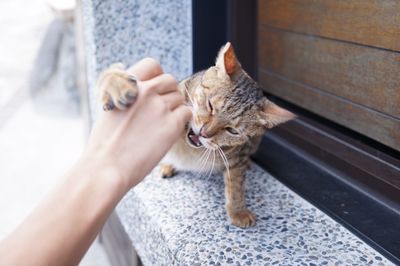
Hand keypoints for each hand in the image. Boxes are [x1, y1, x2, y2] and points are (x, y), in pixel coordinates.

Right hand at [84, 58, 191, 189]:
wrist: (106, 167)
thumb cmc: (105, 143)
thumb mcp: (110, 108)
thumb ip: (127, 93)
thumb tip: (139, 82)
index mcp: (127, 84)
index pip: (152, 65)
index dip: (157, 76)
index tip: (156, 88)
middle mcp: (145, 90)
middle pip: (170, 81)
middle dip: (168, 93)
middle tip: (161, 111)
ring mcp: (160, 106)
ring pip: (179, 98)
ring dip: (175, 109)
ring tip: (162, 125)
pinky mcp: (172, 124)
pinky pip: (186, 113)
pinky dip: (182, 121)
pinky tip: (170, 131)